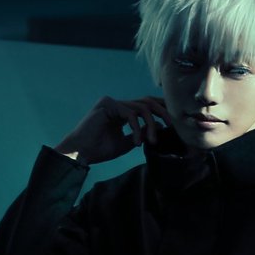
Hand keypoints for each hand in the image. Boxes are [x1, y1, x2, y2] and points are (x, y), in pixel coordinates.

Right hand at [54, 95, 169, 164]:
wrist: (81, 152)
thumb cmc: (99, 150)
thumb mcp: (126, 143)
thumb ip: (141, 134)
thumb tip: (158, 127)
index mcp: (122, 112)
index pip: (146, 105)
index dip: (161, 110)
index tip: (173, 122)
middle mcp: (118, 104)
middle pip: (147, 102)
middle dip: (162, 112)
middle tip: (172, 126)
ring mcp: (112, 102)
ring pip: (141, 107)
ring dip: (151, 124)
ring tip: (153, 141)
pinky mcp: (107, 104)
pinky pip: (130, 114)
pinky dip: (136, 128)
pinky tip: (137, 142)